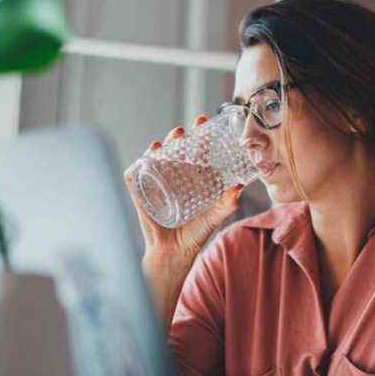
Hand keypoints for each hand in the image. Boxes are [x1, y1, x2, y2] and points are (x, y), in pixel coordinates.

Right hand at [127, 114, 245, 256]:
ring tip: (171, 139)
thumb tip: (238, 188)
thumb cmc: (194, 235)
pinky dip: (140, 164)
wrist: (173, 254)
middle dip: (180, 136)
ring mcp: (156, 184)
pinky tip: (149, 157)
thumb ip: (227, 205)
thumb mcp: (213, 218)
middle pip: (174, 150)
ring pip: (156, 158)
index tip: (205, 121)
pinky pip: (136, 175)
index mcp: (190, 178)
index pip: (194, 151)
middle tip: (188, 128)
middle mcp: (173, 177)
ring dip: (162, 146)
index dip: (199, 135)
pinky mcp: (142, 195)